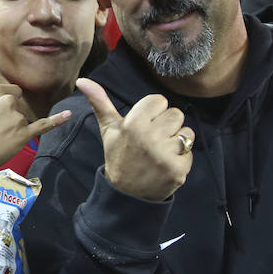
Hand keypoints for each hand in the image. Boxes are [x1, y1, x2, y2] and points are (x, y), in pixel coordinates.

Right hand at [0, 68, 71, 170]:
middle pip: (16, 103)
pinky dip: (57, 120)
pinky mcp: (24, 135)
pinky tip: (69, 115)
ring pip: (23, 118)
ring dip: (15, 126)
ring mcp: (17, 119)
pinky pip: (44, 125)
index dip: (2, 100)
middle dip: (9, 113)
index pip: (6, 90)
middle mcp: (6, 102)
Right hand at [77, 78, 192, 201]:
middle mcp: (150, 137)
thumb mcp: (109, 129)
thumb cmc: (119, 156)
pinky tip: (166, 164)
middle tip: (151, 141)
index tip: (143, 127)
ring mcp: (165, 154)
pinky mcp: (178, 169)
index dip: (152, 113)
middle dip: (166, 126)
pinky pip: (190, 151)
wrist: (125, 194)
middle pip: (176, 114)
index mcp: (134, 123)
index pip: (159, 101)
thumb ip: (100, 102)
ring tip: (160, 152)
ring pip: (186, 132)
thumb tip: (82, 80)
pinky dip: (181, 158)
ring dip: (176, 141)